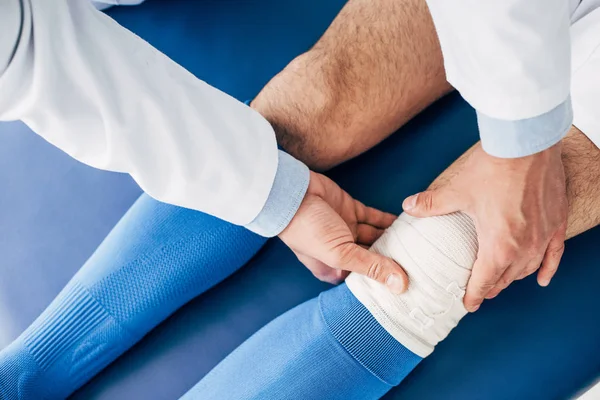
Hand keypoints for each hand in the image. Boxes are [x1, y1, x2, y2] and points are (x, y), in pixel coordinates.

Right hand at [279, 171, 407, 292]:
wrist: (293, 194)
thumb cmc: (307, 230)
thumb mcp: (340, 254)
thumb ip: (372, 267)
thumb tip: (401, 286)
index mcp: (334, 270)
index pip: (365, 280)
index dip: (384, 282)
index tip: (409, 286)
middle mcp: (342, 252)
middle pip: (374, 258)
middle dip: (393, 260)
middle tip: (421, 265)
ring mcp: (347, 230)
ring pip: (377, 237)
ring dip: (394, 239)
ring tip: (419, 245)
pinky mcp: (351, 211)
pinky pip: (375, 218)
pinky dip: (389, 221)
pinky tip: (407, 225)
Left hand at [402, 143, 567, 310]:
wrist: (527, 143)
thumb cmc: (493, 168)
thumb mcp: (457, 190)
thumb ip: (431, 204)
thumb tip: (408, 207)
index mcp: (499, 246)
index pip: (484, 282)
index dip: (473, 295)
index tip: (467, 304)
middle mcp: (524, 248)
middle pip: (506, 278)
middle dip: (491, 287)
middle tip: (479, 291)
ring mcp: (543, 236)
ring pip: (528, 269)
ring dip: (513, 278)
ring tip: (501, 281)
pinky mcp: (557, 222)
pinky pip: (555, 254)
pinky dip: (548, 268)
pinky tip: (541, 279)